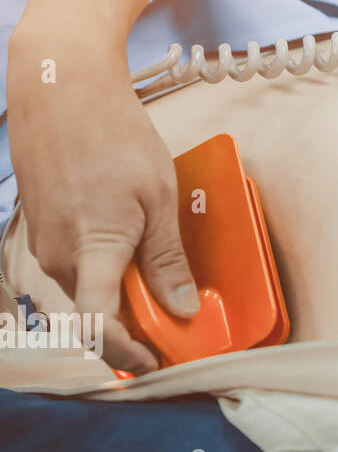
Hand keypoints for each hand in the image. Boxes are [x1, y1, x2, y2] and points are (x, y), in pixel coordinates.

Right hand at [6, 26, 197, 373]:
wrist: (61, 89)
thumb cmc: (113, 136)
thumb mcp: (158, 198)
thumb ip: (166, 259)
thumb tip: (182, 309)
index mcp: (91, 252)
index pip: (99, 326)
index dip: (128, 353)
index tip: (158, 361)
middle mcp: (57, 257)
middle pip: (95, 313)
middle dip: (134, 329)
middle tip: (175, 330)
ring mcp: (43, 243)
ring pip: (85, 288)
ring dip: (121, 297)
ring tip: (161, 292)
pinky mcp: (41, 227)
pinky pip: (75, 265)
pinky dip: (103, 271)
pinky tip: (132, 255)